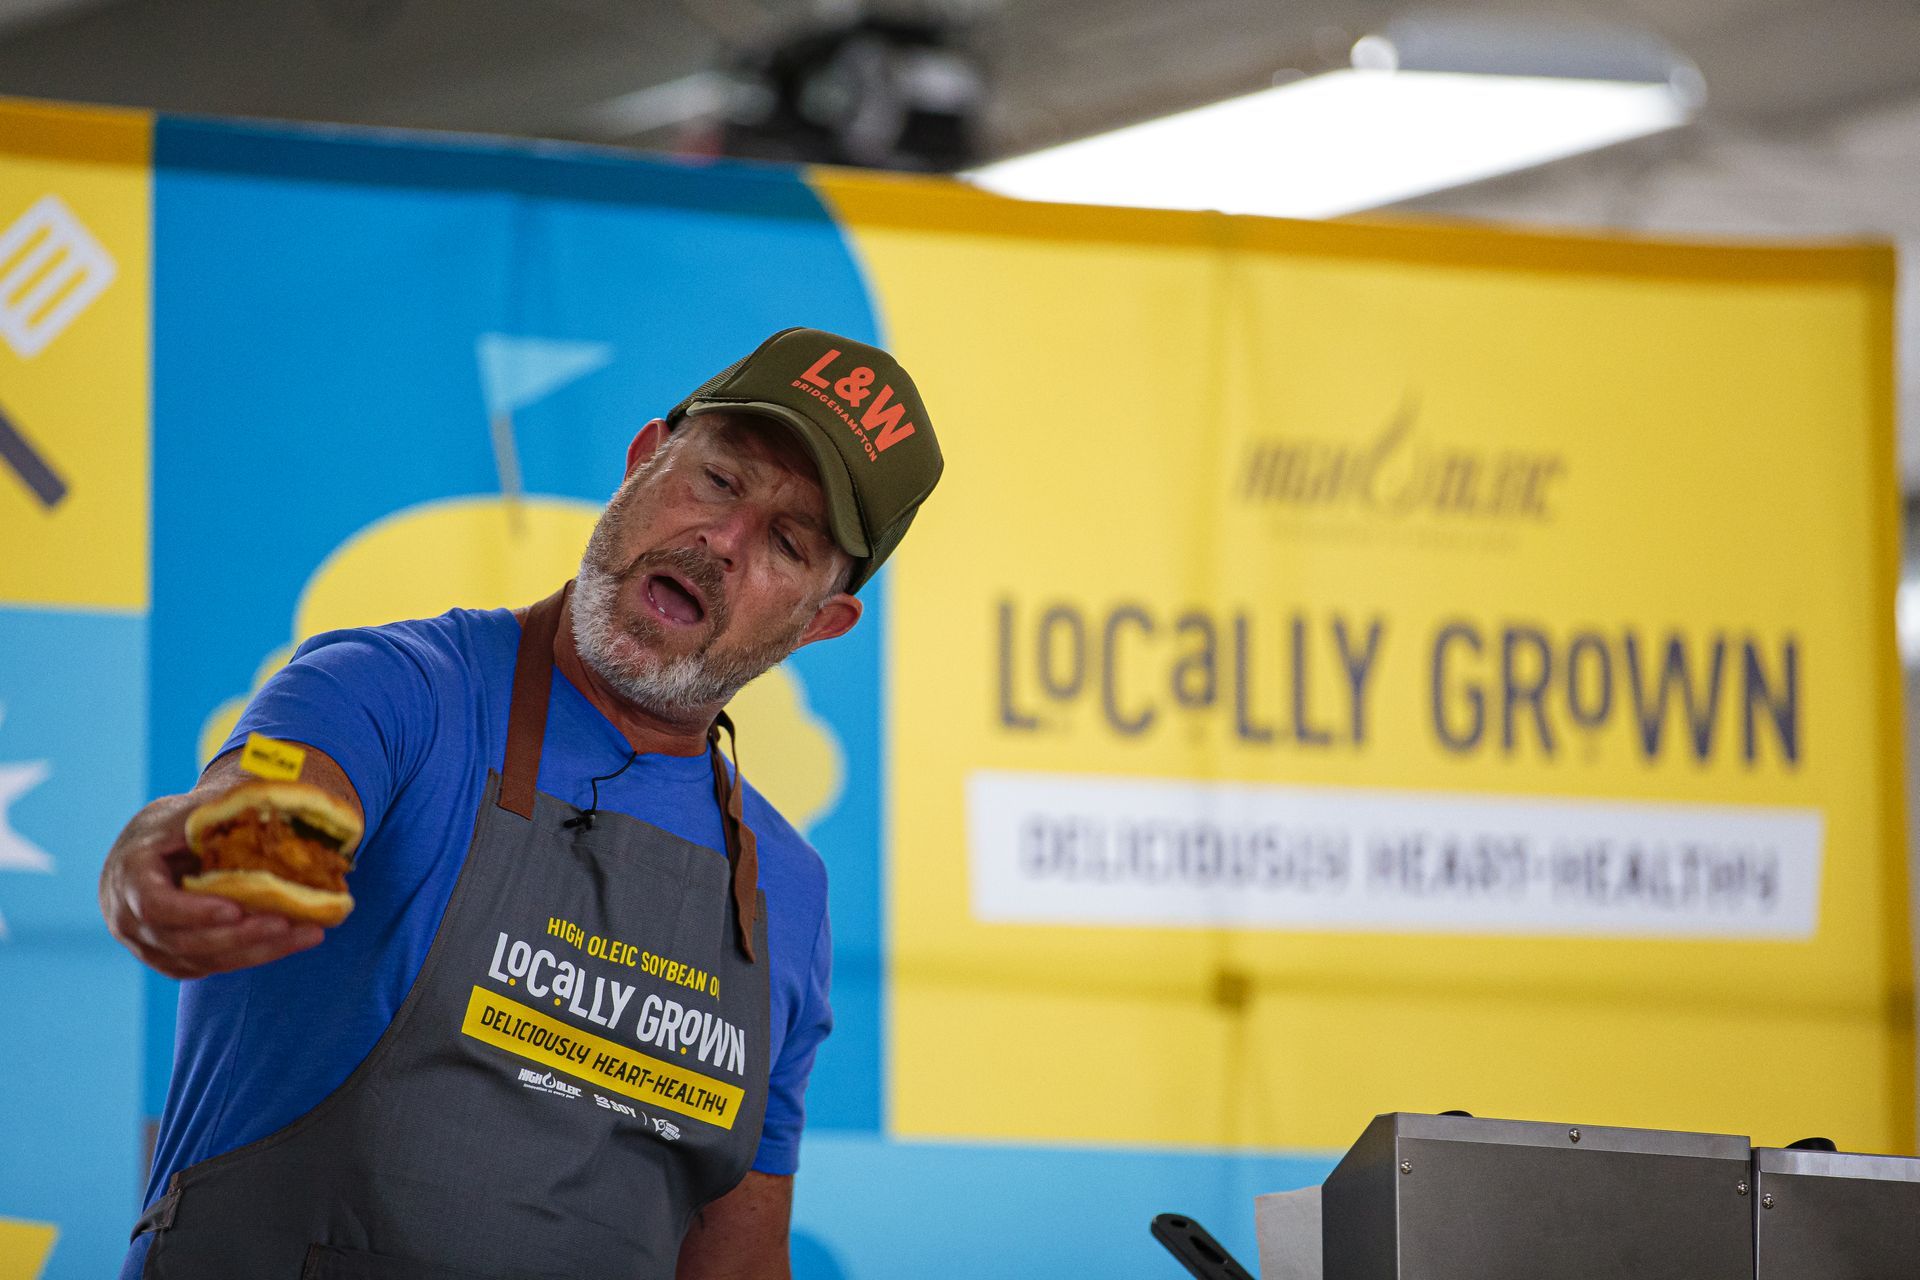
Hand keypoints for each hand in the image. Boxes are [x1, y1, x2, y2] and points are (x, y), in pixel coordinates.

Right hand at [99, 791, 325, 978]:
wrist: (162, 844)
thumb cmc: (182, 820)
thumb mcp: (194, 809)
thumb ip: (220, 815)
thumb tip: (272, 810)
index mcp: (129, 871)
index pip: (154, 904)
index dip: (193, 912)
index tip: (235, 910)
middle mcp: (128, 915)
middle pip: (182, 940)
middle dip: (237, 936)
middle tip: (285, 925)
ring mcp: (147, 942)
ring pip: (201, 959)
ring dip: (255, 950)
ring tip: (306, 933)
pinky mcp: (170, 957)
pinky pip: (210, 965)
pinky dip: (251, 955)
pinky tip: (290, 940)